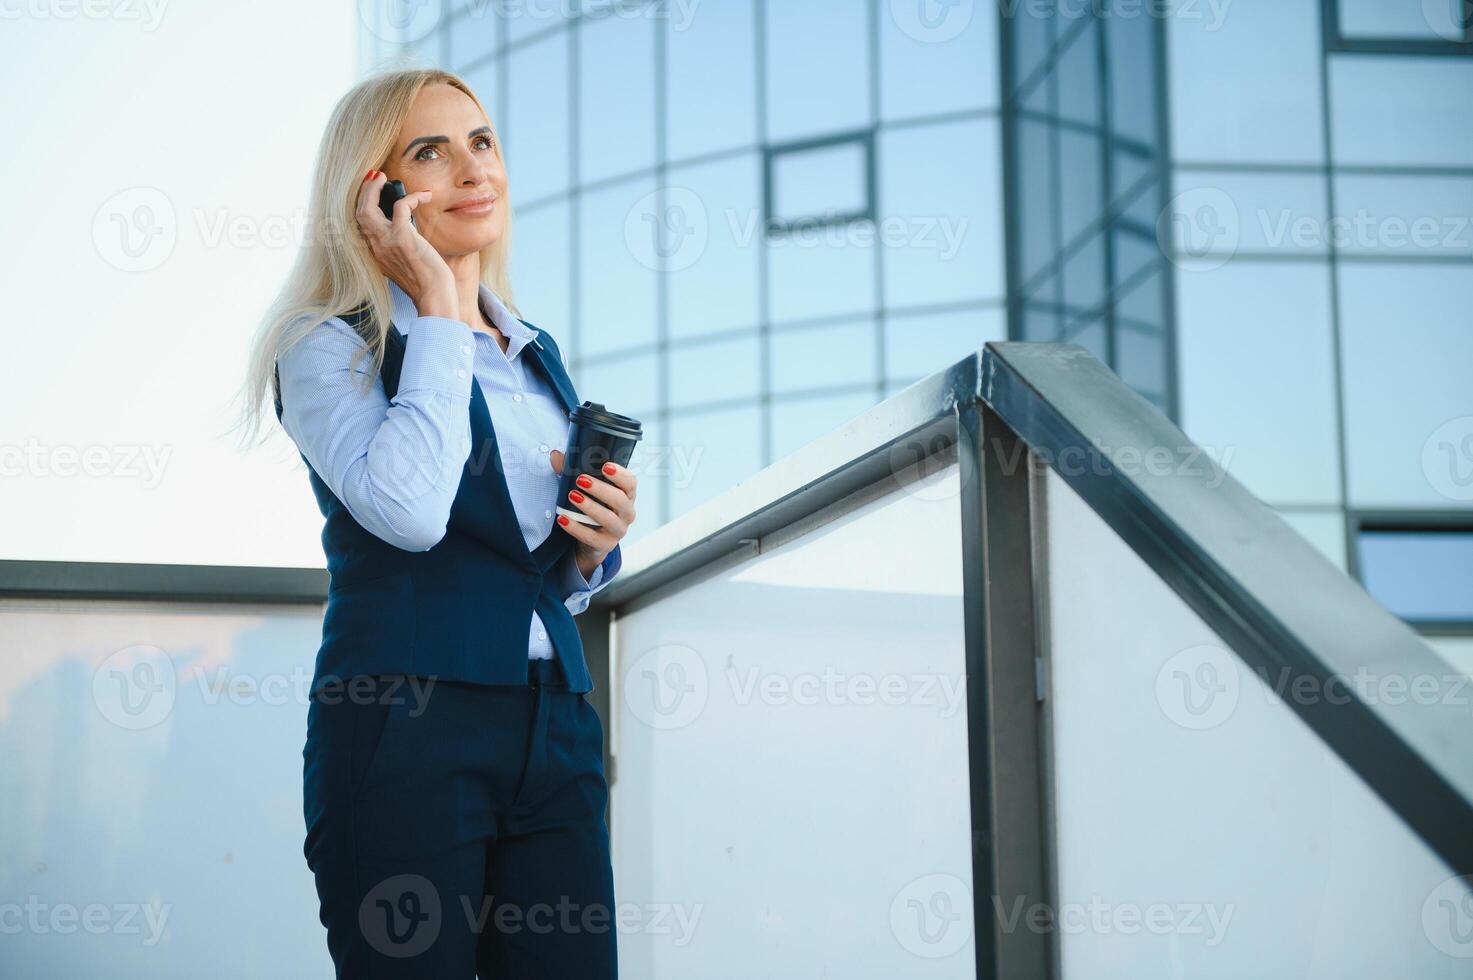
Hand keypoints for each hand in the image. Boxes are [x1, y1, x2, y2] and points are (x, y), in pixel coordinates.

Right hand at [354, 170, 456, 317]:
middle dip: (364, 192)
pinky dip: (412, 197)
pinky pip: (401, 206)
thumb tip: (409, 231)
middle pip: (358, 213)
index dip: (363, 205)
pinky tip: (425, 196)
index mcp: (376, 254)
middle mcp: (376, 248)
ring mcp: (386, 242)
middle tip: (375, 178)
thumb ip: (400, 249)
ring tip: (385, 178)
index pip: (361, 225)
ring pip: (367, 208)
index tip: (371, 192)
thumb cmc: (428, 284)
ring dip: (374, 189)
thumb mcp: (407, 265)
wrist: (434, 297)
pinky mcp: (402, 237)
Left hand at [550, 452, 636, 577]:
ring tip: (572, 496)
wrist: (591, 541)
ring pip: (609, 519)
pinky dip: (576, 528)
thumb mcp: (584, 489)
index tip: (605, 466)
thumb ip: (571, 471)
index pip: (631, 483)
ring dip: (590, 507)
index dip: (620, 474)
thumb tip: (555, 456)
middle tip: (581, 480)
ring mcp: (618, 530)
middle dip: (601, 489)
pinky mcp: (606, 545)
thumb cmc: (592, 508)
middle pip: (621, 500)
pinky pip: (592, 538)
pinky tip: (563, 519)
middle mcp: (627, 513)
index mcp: (626, 496)